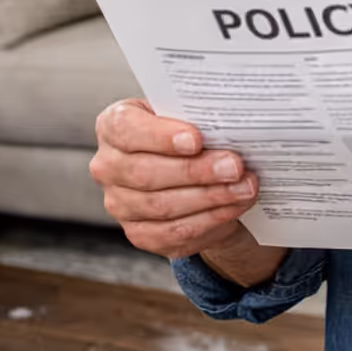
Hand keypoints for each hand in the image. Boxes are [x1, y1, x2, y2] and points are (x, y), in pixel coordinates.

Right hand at [89, 98, 262, 259]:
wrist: (186, 173)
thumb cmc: (184, 136)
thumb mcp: (184, 116)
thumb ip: (196, 118)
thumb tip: (230, 127)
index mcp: (113, 126)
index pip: (127, 129)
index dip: (161, 136)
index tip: (196, 139)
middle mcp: (108, 166)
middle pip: (146, 173)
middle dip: (196, 171)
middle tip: (234, 166)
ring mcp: (119, 204)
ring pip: (162, 206)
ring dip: (210, 197)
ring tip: (244, 187)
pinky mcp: (139, 234)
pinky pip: (174, 231)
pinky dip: (209, 219)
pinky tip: (233, 206)